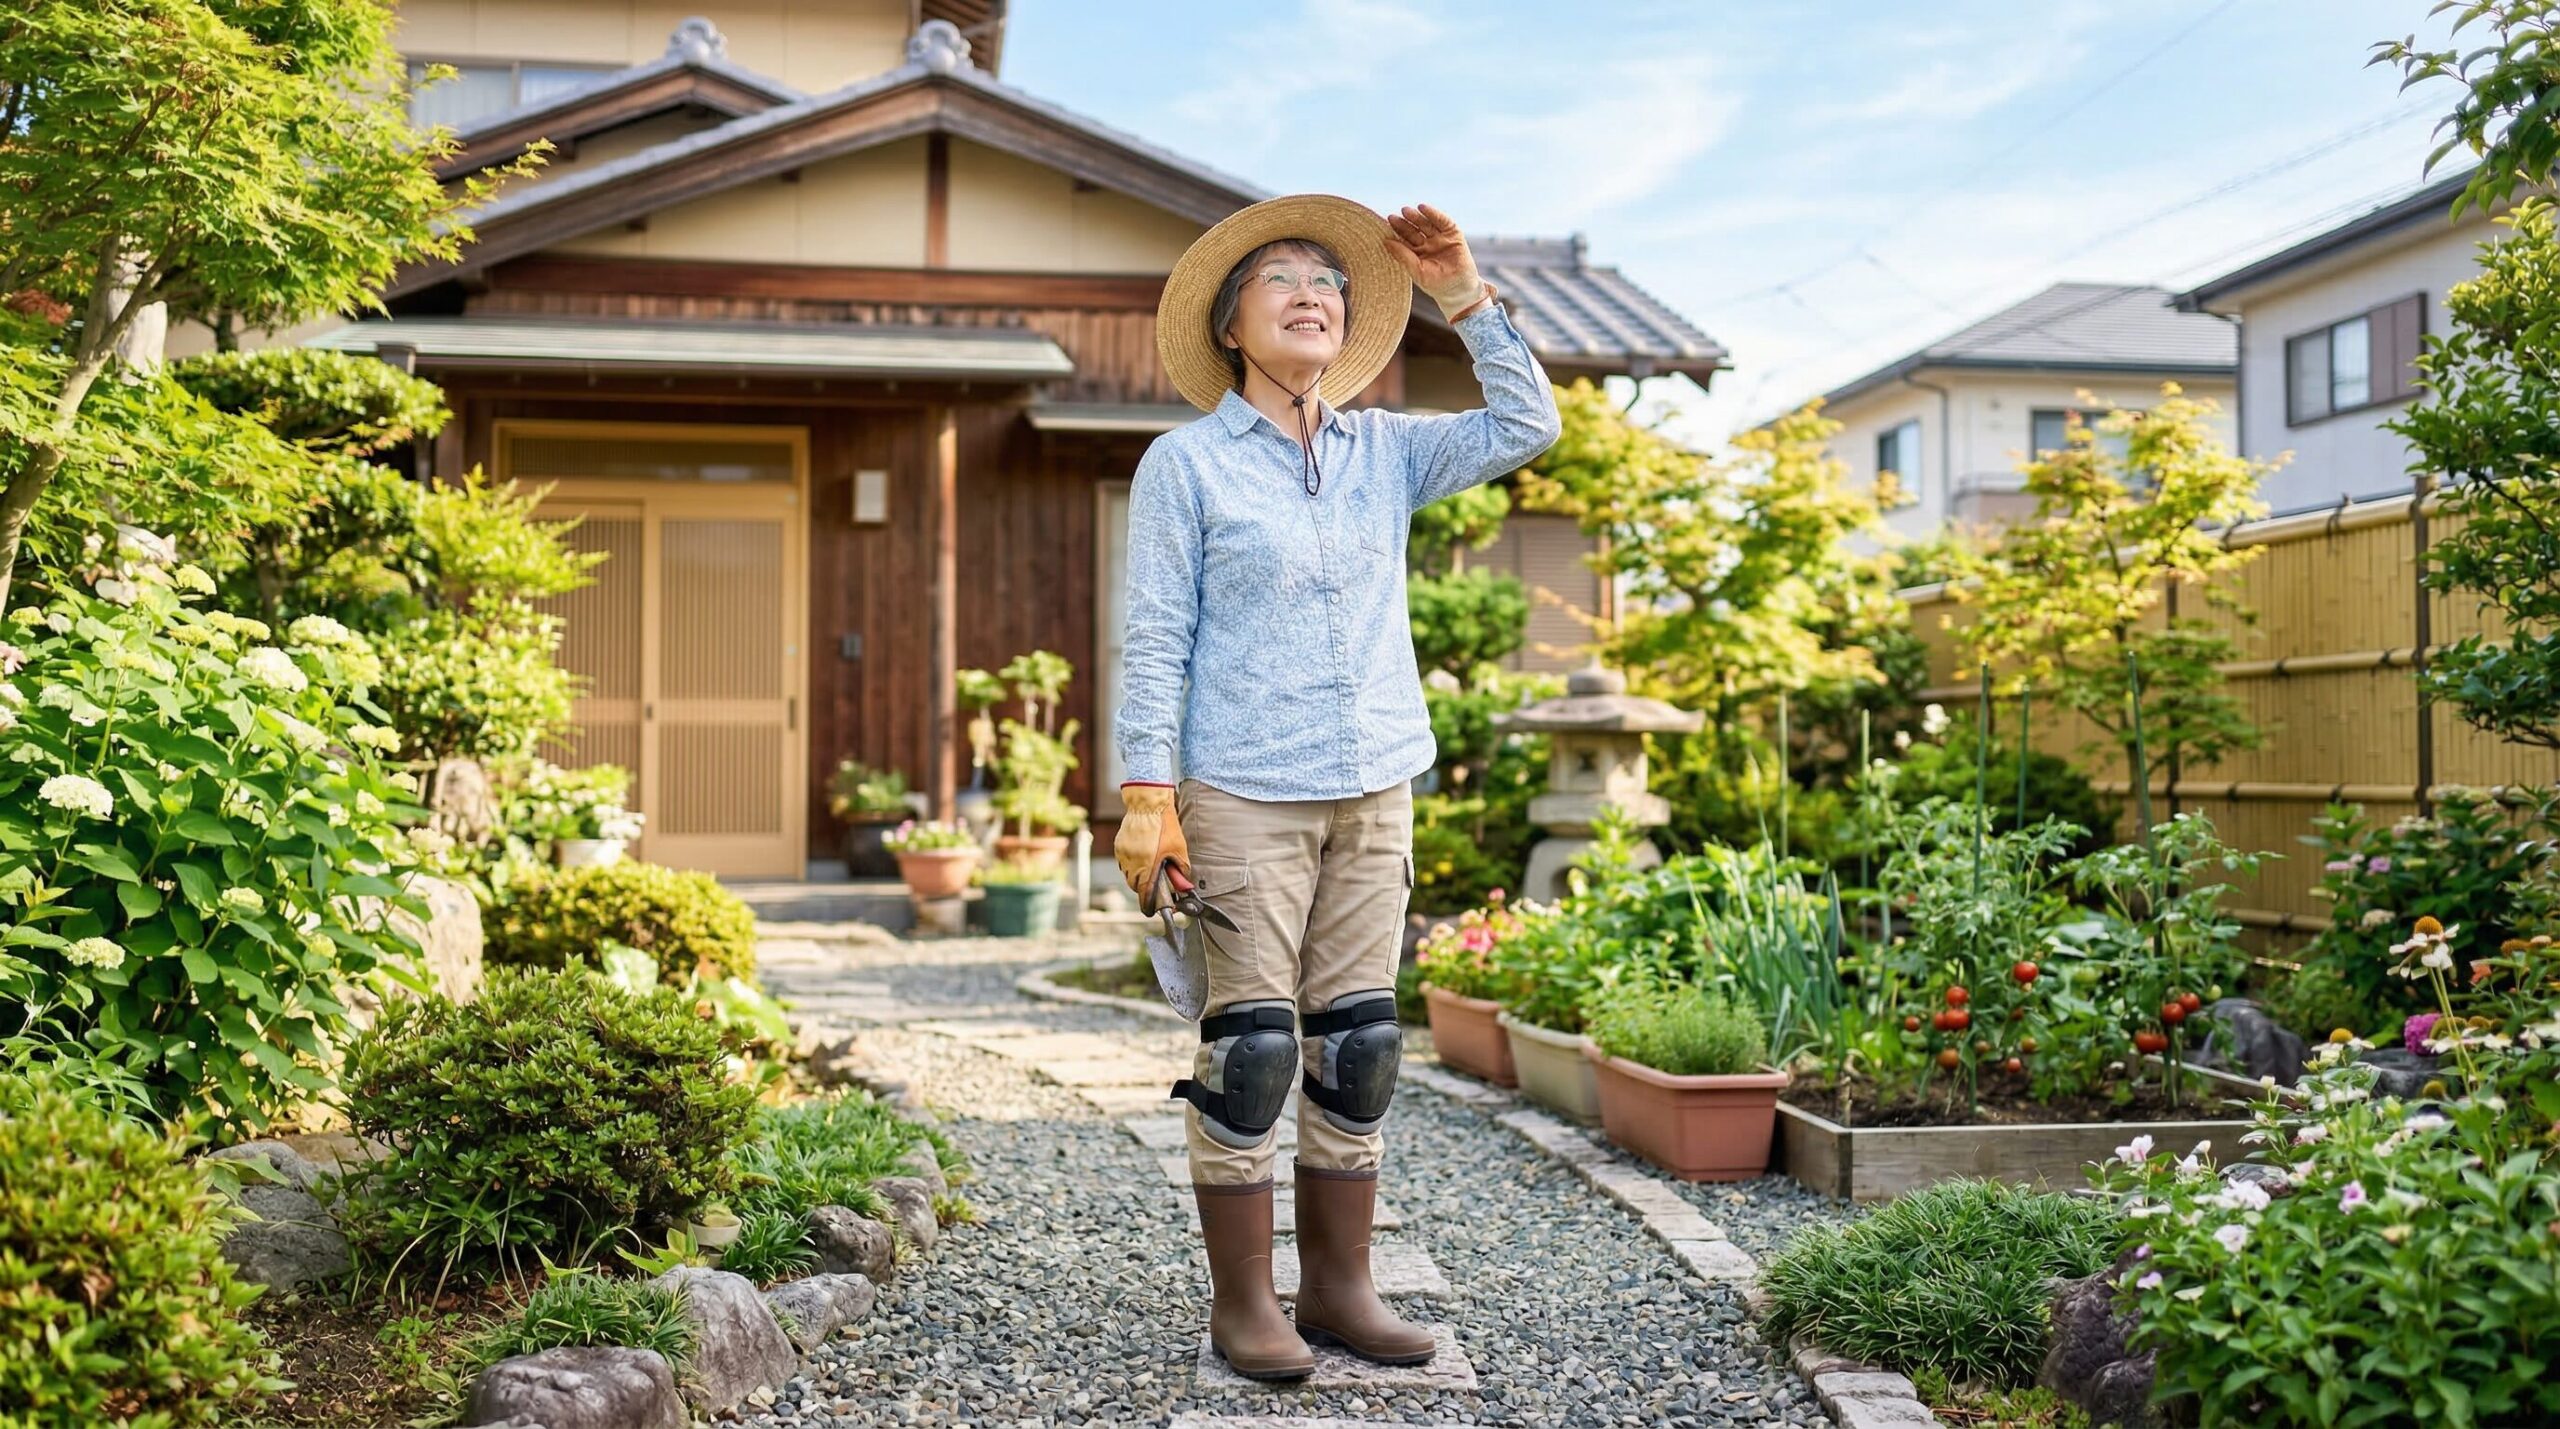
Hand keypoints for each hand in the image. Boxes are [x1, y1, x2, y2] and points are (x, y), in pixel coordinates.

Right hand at [1113, 782, 1190, 910]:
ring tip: (1148, 870)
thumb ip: (1181, 870)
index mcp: (1148, 866)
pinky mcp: (1119, 846)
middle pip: (1136, 886)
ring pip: (1128, 875)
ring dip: (1137, 877)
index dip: (1148, 905)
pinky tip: (1142, 856)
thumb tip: (1184, 886)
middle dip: (1144, 890)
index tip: (1149, 910)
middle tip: (1153, 887)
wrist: (1148, 804)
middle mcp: (1132, 863)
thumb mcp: (1179, 849)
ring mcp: (1124, 855)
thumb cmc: (1166, 825)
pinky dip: (1131, 864)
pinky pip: (1123, 862)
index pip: (1145, 894)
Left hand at [1382, 203, 1485, 315]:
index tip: (1385, 227)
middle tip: (1392, 218)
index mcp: (1417, 254)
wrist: (1460, 289)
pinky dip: (1433, 214)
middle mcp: (1427, 244)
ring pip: (1426, 224)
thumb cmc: (1437, 285)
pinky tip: (1423, 208)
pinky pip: (1442, 221)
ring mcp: (1440, 238)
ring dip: (1416, 217)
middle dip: (1404, 223)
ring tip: (1405, 211)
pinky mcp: (1453, 233)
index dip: (1396, 233)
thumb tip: (1386, 241)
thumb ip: (1403, 256)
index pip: (1404, 240)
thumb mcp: (1418, 271)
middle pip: (1413, 230)